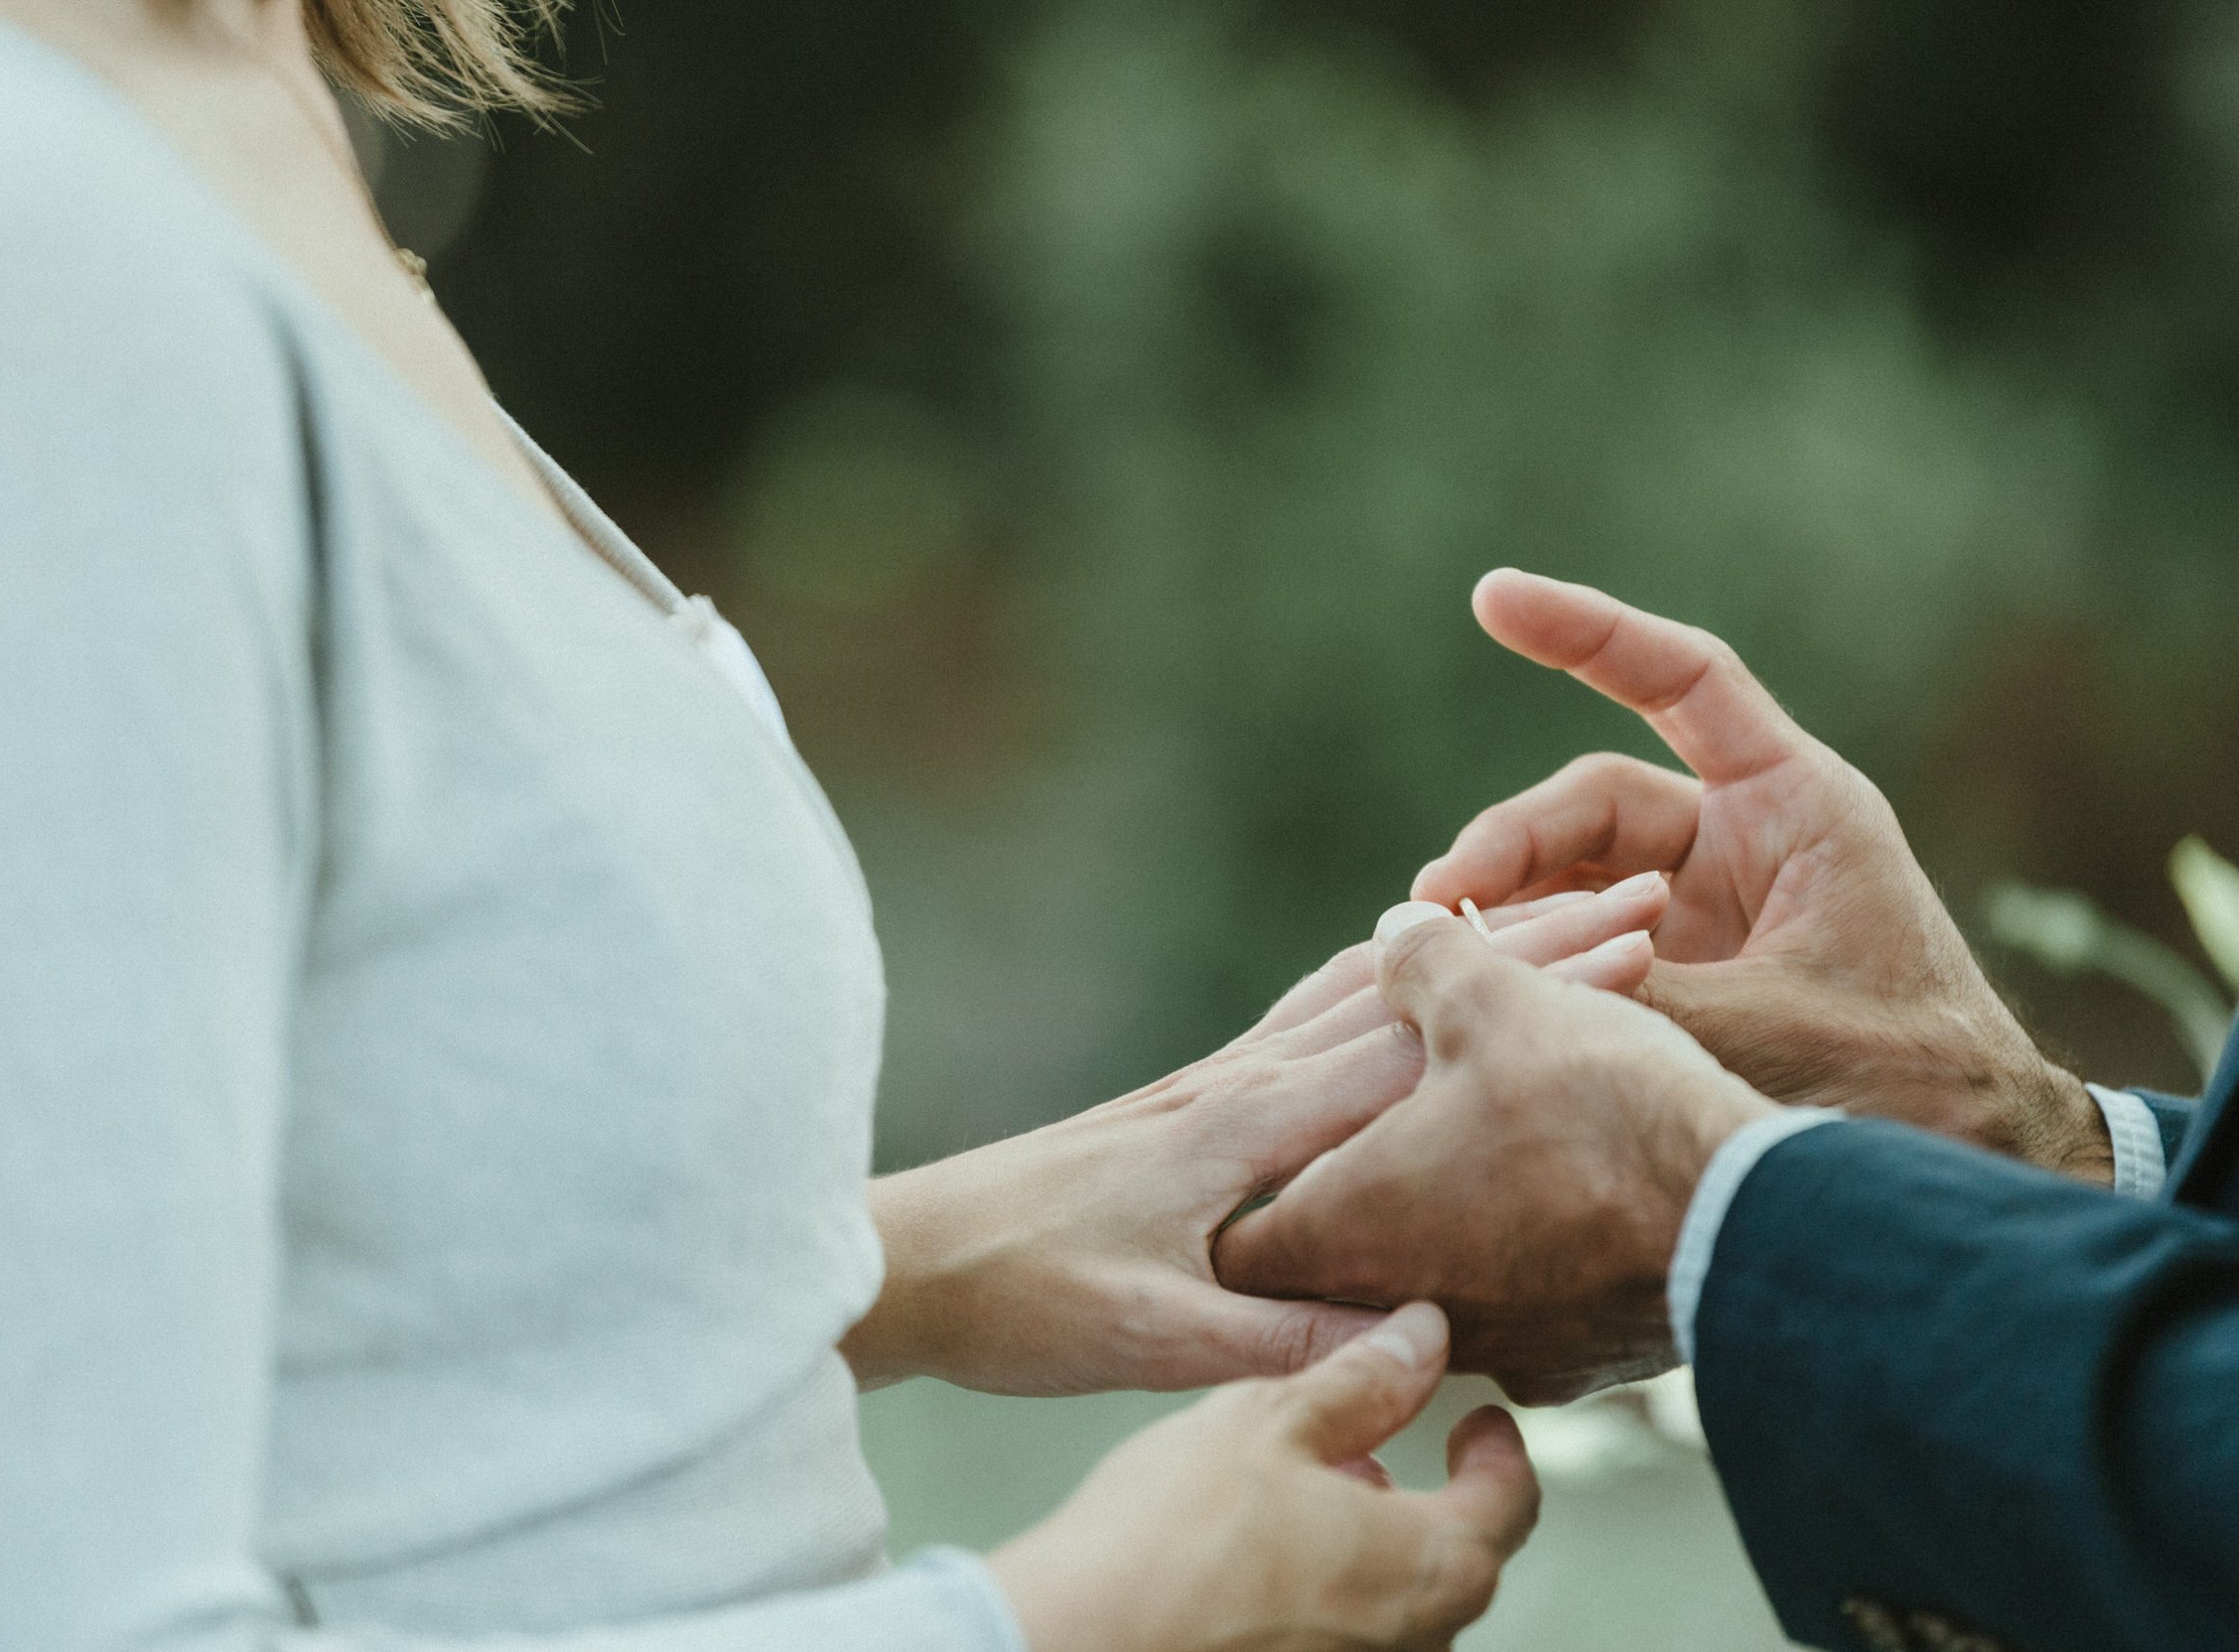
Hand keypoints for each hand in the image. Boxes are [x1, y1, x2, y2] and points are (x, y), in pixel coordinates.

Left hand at [843, 879, 1671, 1395]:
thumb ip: (1286, 1338)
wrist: (905, 1259)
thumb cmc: (1018, 1297)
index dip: (1526, 988)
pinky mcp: (1188, 1106)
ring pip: (1354, 995)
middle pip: (1404, 993)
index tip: (1634, 941)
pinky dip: (1373, 987)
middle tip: (1639, 904)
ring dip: (1456, 958)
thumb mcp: (1153, 1340)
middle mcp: (1234, 1084)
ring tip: (1552, 913)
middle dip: (1525, 949)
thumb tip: (1422, 1336)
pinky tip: (1396, 988)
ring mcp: (1209, 1085)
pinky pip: (1303, 1025)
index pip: (1413, 1039)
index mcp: (1242, 1126)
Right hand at [991, 1303, 1539, 1651]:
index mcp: (1428, 1565)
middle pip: (1454, 1558)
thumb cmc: (1167, 1540)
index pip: (1511, 1501)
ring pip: (1394, 1603)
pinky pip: (1342, 1637)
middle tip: (1373, 1446)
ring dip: (1367, 1545)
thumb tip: (1421, 1336)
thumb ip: (1360, 1379)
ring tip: (1297, 1496)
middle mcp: (1413, 1641)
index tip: (1481, 1420)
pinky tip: (1254, 1557)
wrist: (1076, 1641)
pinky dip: (1323, 1592)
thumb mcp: (1268, 1419)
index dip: (1500, 1448)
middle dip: (1424, 1494)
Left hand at [1216, 914, 1774, 1403]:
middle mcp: (1397, 1304)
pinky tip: (1551, 1203)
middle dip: (1348, 1191)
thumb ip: (1420, 966)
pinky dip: (1521, 1252)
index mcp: (1341, 1225)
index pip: (1244, 1242)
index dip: (1247, 1194)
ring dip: (1442, 1216)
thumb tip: (1391, 933)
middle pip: (1332, 1258)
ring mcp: (1486, 1347)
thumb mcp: (1492, 1005)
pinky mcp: (1566, 1365)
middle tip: (1359, 1137)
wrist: (1749, 1229)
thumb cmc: (1597, 1114)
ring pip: (1430, 1277)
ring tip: (1476, 1144)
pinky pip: (1515, 1306)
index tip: (1260, 1162)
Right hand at [1408, 569, 2110, 1183]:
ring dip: (1507, 909)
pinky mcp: (1678, 975)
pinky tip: (1476, 992)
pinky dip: (1531, 962)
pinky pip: (1583, 944)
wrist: (1970, 1162)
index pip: (1683, 684)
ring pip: (1573, 877)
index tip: (1494, 598)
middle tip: (1437, 903)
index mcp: (1795, 810)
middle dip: (1507, 844)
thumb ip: (1636, 993)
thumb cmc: (1909, 1083)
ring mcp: (1707, 912)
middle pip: (1594, 805)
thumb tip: (1492, 975)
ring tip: (1444, 957)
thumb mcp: (1768, 1029)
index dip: (1588, 634)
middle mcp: (1744, 844)